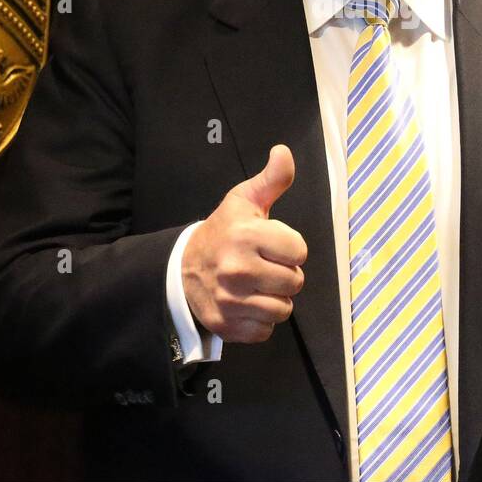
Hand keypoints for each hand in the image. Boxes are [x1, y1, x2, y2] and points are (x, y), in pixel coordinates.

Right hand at [182, 144, 306, 342]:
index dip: (290, 248)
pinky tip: (248, 303)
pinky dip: (261, 320)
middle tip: (265, 266)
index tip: (273, 245)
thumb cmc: (223, 232)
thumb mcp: (243, 201)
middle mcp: (237, 269)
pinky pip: (266, 330)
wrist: (182, 268)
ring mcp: (230, 300)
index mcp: (246, 235)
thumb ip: (271, 179)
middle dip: (285, 275)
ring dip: (275, 299)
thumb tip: (284, 151)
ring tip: (258, 285)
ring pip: (283, 309)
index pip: (299, 251)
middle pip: (294, 282)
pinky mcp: (227, 325)